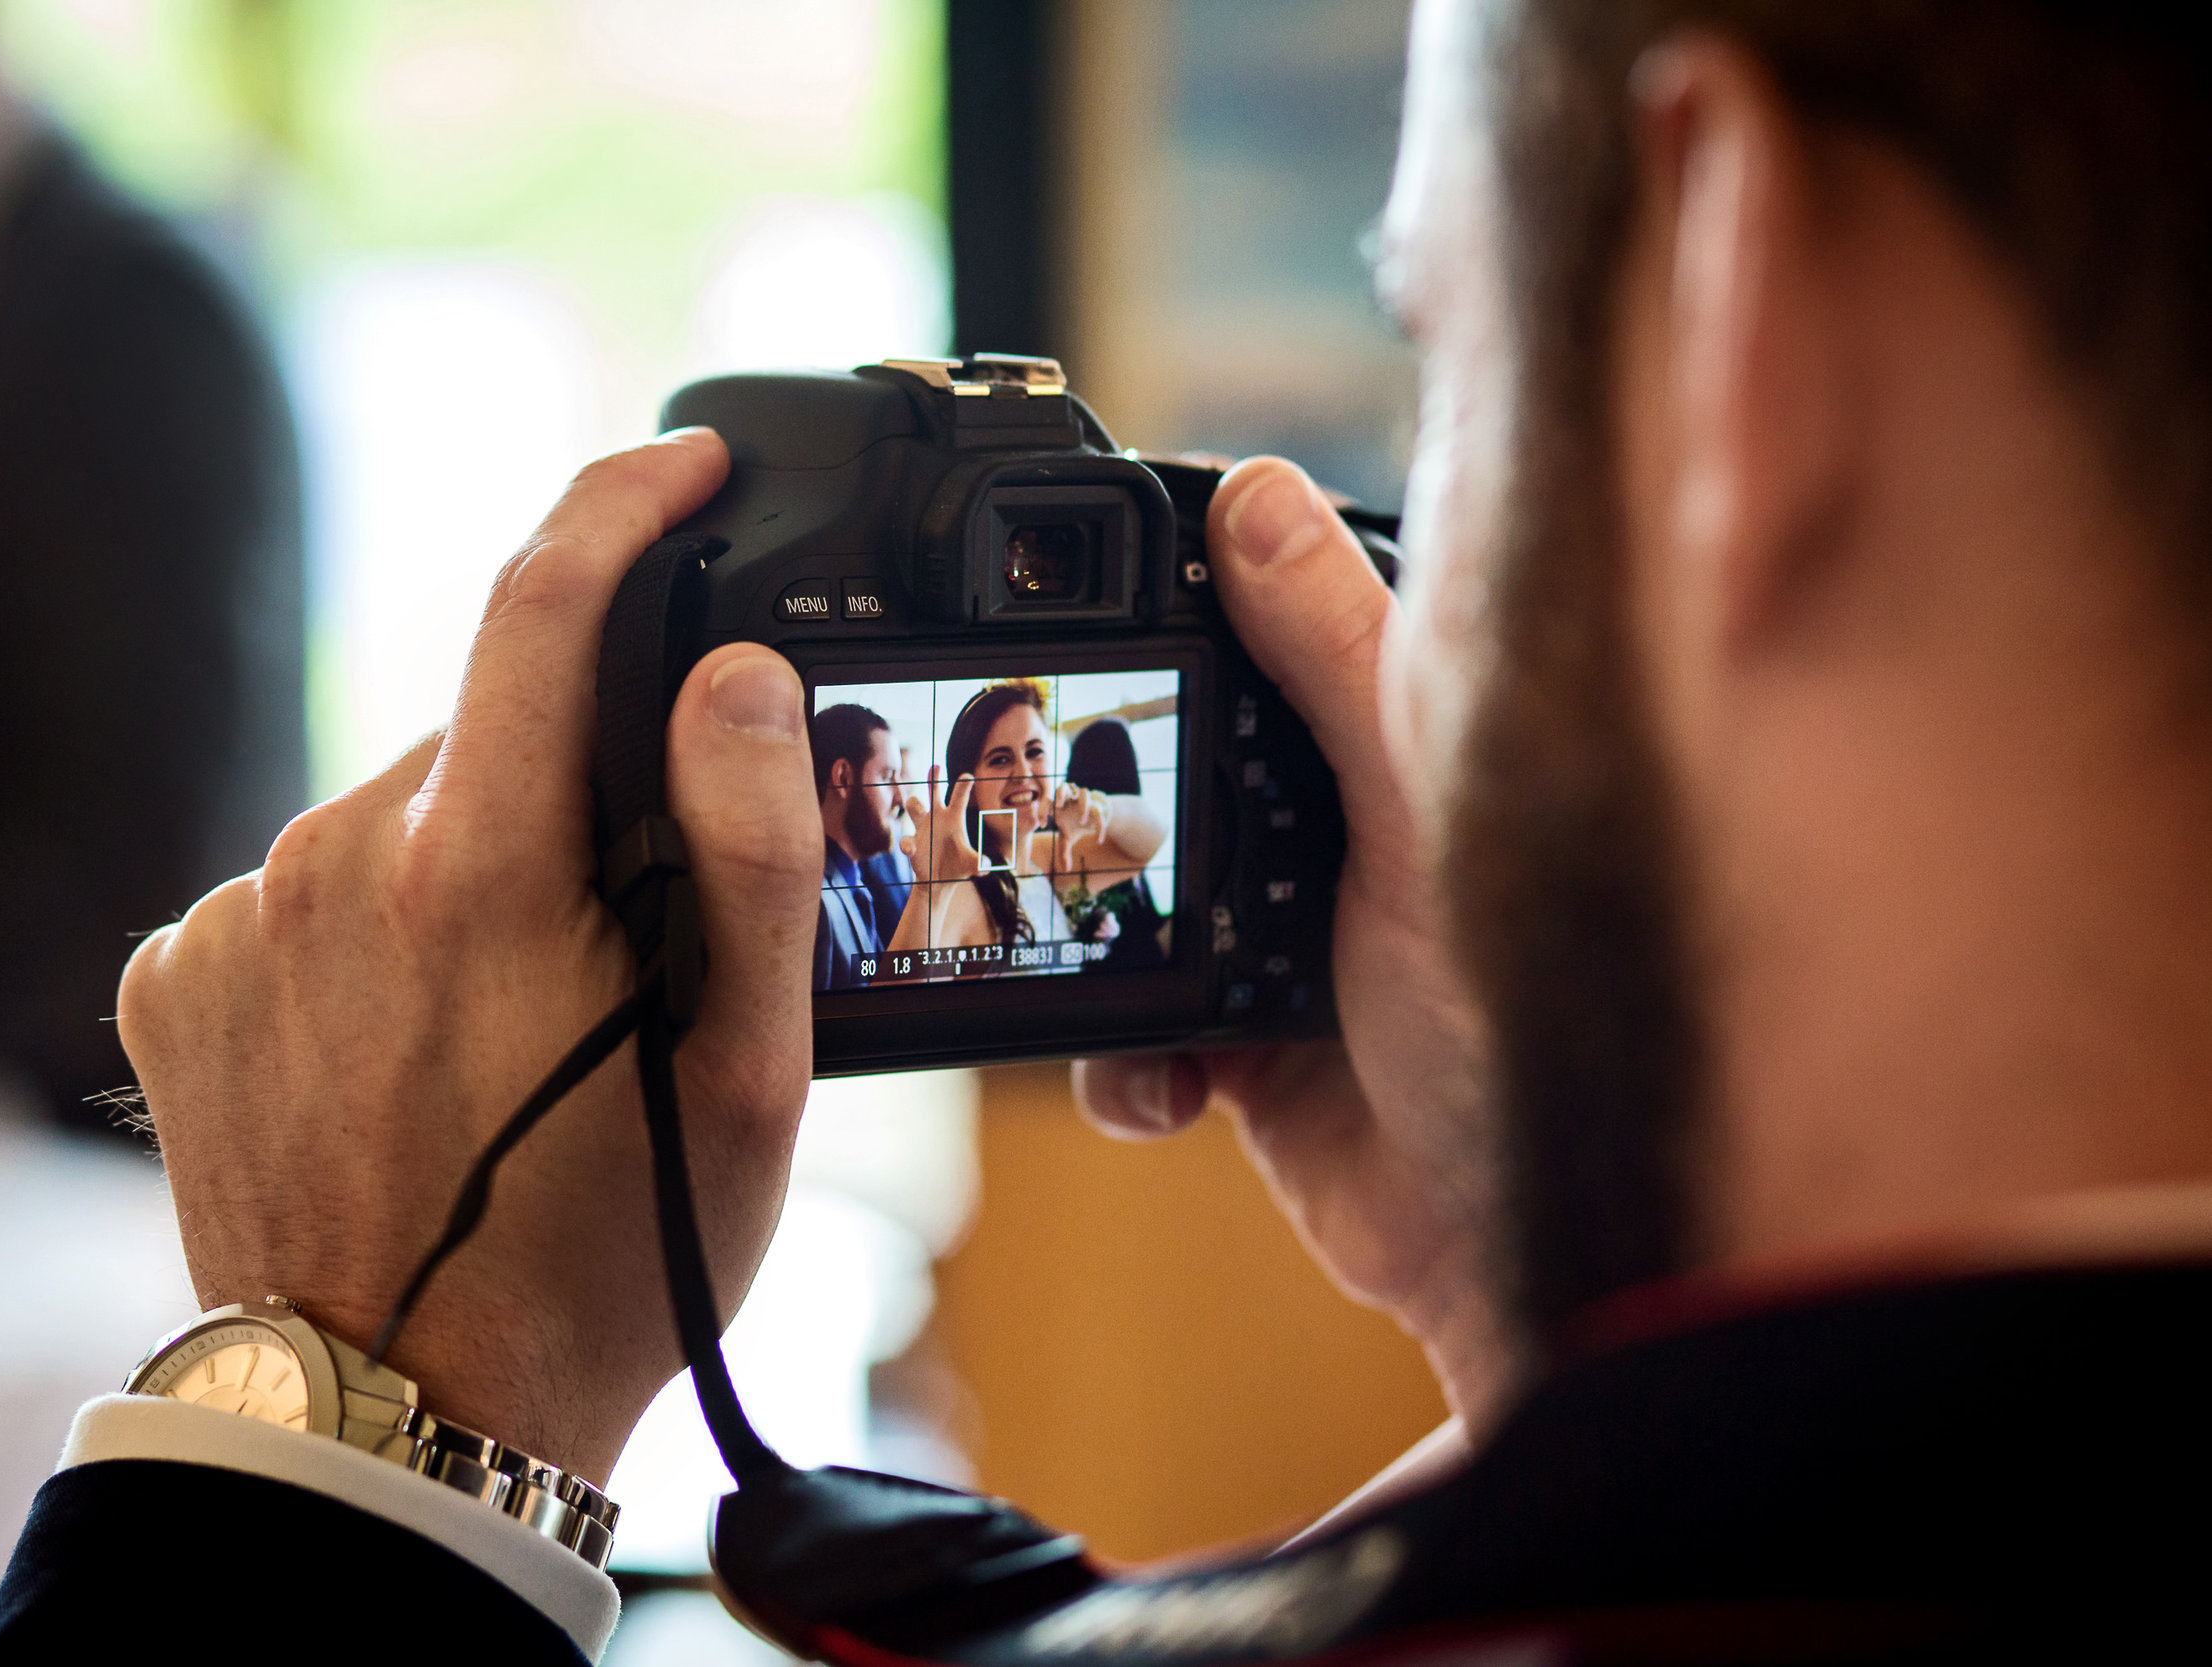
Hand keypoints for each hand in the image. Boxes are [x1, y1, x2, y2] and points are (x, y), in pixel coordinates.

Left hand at [118, 430, 822, 1483]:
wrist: (405, 1415)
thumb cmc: (601, 1251)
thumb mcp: (743, 1069)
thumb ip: (748, 846)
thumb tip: (737, 670)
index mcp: (477, 869)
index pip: (542, 598)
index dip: (625, 500)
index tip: (684, 464)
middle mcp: (328, 861)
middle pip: (479, 725)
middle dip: (565, 778)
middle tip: (620, 929)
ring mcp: (233, 918)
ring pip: (393, 809)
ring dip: (466, 858)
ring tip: (515, 1018)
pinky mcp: (174, 973)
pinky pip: (300, 884)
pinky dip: (371, 920)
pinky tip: (411, 1036)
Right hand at [903, 765, 981, 884]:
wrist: (939, 880)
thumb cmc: (958, 865)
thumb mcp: (971, 865)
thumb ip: (978, 863)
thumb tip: (985, 866)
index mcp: (954, 818)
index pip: (959, 797)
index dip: (963, 786)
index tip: (968, 776)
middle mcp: (937, 818)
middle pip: (933, 792)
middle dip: (933, 779)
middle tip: (936, 766)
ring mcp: (922, 828)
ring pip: (913, 806)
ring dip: (913, 804)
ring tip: (915, 804)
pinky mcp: (912, 843)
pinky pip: (906, 839)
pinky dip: (908, 844)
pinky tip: (911, 850)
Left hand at [1051, 781, 1109, 869]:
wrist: (1095, 818)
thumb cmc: (1076, 825)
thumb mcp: (1068, 838)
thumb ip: (1063, 851)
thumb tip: (1065, 869)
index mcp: (1059, 805)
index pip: (1047, 800)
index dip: (1042, 810)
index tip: (1044, 825)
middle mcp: (1071, 800)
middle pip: (1064, 786)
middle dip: (1061, 793)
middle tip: (1059, 805)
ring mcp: (1085, 801)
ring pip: (1084, 792)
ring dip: (1083, 806)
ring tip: (1082, 822)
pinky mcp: (1098, 805)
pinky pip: (1099, 811)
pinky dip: (1100, 825)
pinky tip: (1099, 840)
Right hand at [1074, 457, 1513, 1422]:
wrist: (1525, 1254)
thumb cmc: (1533, 1023)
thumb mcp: (1426, 813)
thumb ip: (1346, 658)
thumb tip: (1255, 494)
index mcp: (1394, 749)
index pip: (1265, 637)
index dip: (1176, 611)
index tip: (1070, 602)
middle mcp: (1337, 835)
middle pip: (1178, 767)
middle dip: (1103, 802)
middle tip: (1034, 812)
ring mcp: (1283, 945)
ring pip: (1134, 902)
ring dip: (1093, 942)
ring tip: (1088, 971)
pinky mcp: (1243, 1051)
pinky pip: (1133, 1030)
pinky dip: (1121, 1060)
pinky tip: (1162, 1091)